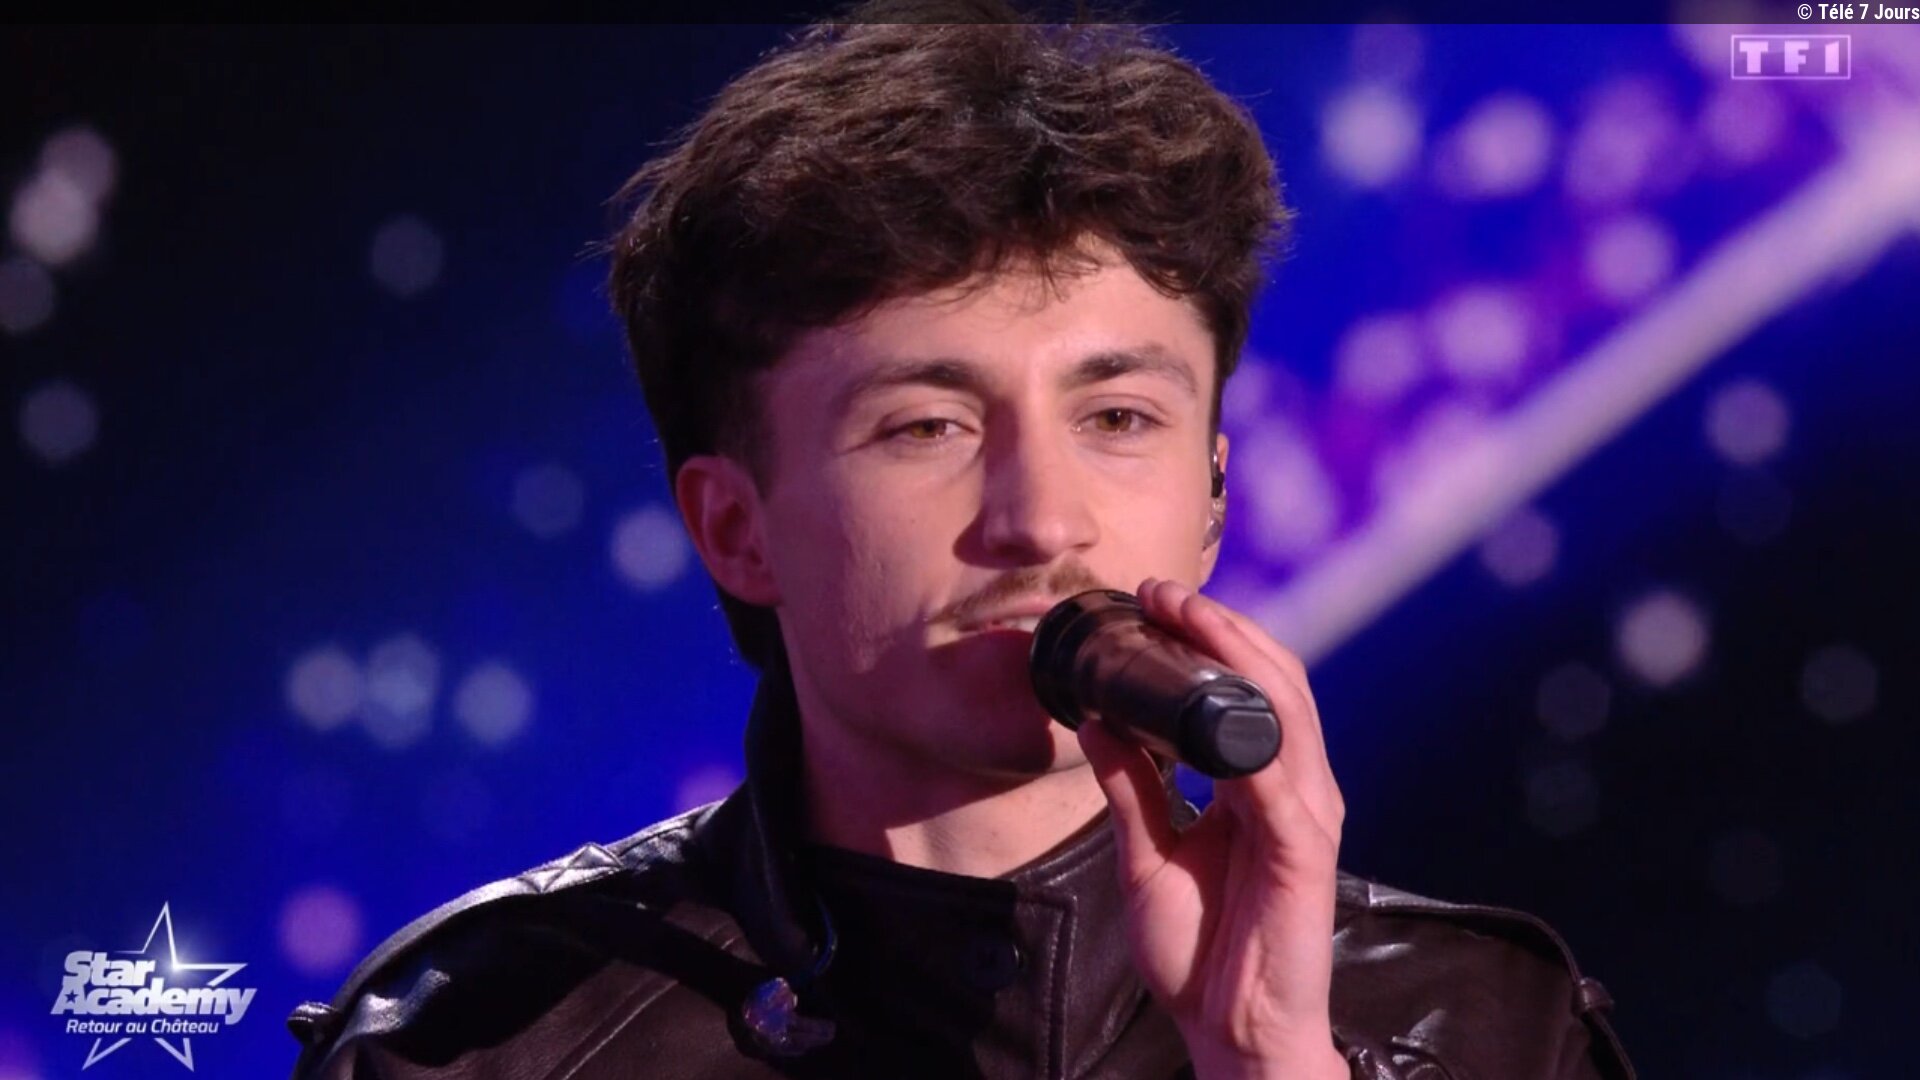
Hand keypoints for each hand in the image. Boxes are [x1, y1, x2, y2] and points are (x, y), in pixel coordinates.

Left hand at [1076, 578, 1348, 1079]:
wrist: (1231, 1034)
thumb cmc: (1203, 950)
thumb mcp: (1145, 855)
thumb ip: (1130, 788)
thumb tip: (1094, 720)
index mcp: (1259, 783)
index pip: (1249, 686)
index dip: (1210, 636)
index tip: (1152, 600)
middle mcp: (1292, 789)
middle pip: (1275, 682)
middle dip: (1222, 628)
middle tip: (1162, 592)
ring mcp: (1304, 818)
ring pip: (1287, 714)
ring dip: (1238, 658)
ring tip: (1190, 619)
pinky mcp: (1305, 856)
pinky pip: (1282, 789)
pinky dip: (1253, 745)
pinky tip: (1218, 717)